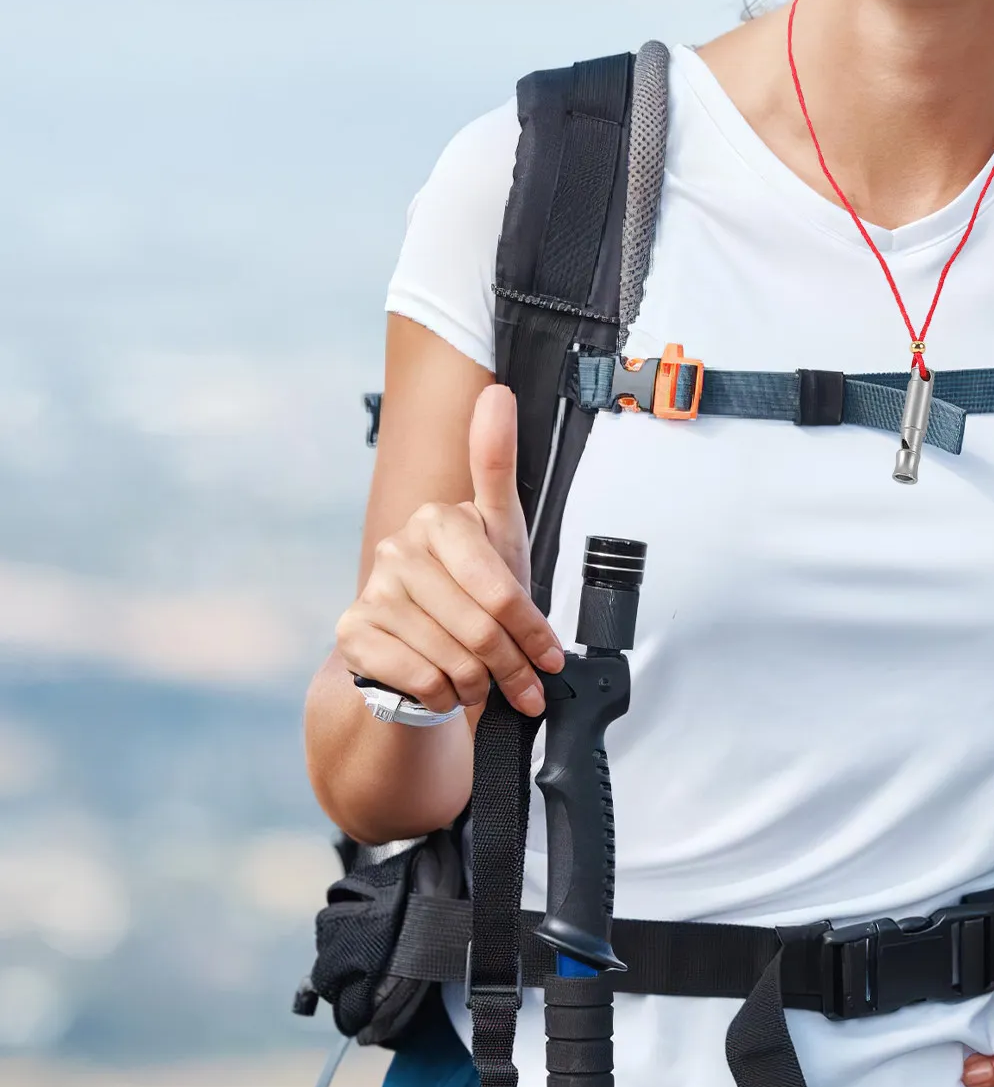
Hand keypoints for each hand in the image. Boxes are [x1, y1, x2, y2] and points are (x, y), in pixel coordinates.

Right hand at [335, 384, 562, 717]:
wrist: (417, 646)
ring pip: (450, 658)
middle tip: (526, 685)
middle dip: (511, 666)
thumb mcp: (499, 532)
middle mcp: (397, 548)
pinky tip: (444, 688)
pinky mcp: (352, 632)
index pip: (500, 588)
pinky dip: (441, 695)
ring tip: (481, 682)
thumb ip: (499, 463)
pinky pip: (418, 677)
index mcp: (438, 518)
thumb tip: (496, 391)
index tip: (549, 657)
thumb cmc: (469, 590)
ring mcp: (372, 590)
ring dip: (477, 684)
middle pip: (480, 627)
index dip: (531, 630)